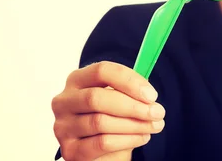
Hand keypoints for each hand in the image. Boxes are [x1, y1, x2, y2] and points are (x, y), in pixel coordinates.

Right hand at [51, 61, 165, 160]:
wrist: (101, 150)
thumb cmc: (111, 116)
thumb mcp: (118, 97)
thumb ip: (130, 89)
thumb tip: (149, 93)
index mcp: (77, 79)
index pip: (101, 71)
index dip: (129, 81)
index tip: (152, 95)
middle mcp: (64, 100)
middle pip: (97, 98)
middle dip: (133, 106)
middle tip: (158, 112)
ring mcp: (63, 126)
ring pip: (101, 123)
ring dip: (134, 124)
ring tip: (154, 125)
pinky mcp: (69, 149)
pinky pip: (101, 143)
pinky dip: (127, 140)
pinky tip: (142, 137)